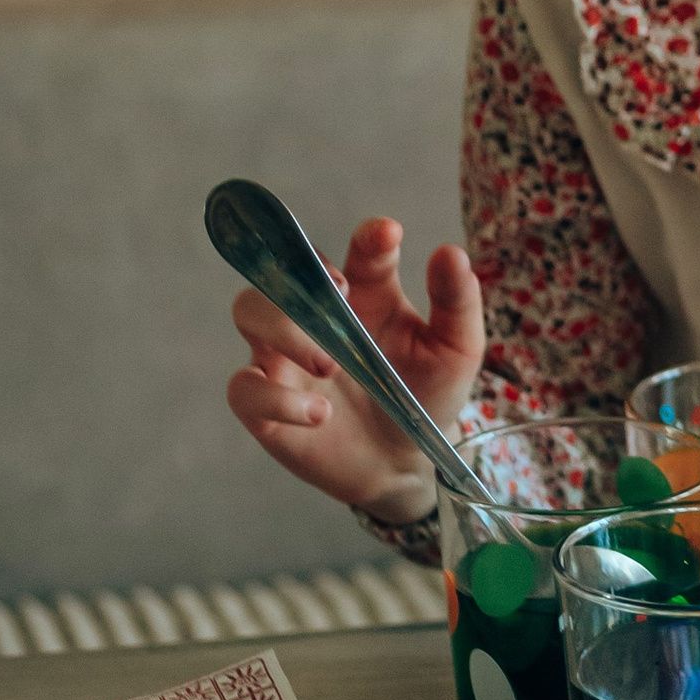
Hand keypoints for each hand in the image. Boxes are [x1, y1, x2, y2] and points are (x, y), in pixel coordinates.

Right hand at [226, 216, 483, 523]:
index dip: (369, 237)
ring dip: (283, 328)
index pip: (359, 252)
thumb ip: (456, 302)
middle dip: (306, 277)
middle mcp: (316, 316)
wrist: (406, 464)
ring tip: (330, 363)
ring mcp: (285, 358)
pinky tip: (319, 414)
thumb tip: (452, 253)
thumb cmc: (426, 397)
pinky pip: (244, 388)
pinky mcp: (266, 407)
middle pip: (283, 269)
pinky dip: (277, 398)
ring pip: (249, 311)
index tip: (388, 235)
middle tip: (343, 297)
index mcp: (367, 294)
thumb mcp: (456, 351)